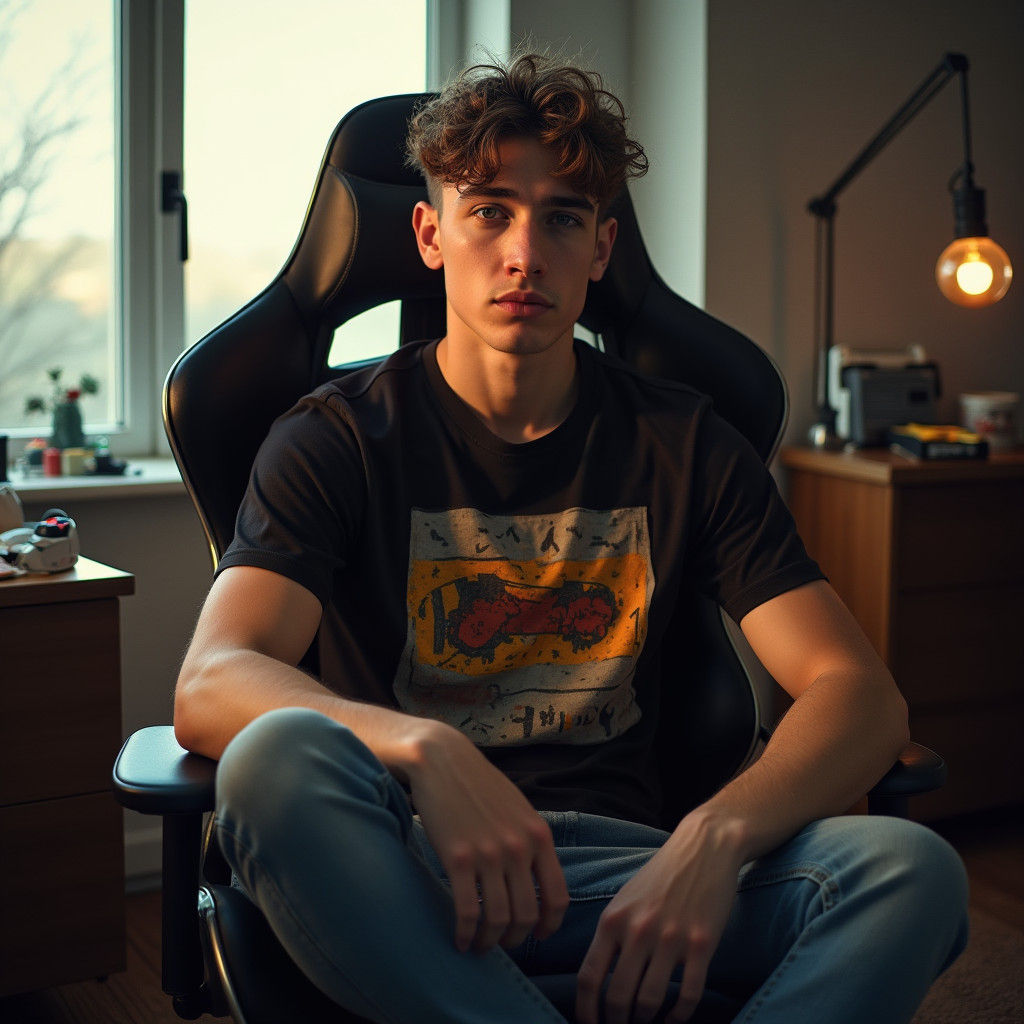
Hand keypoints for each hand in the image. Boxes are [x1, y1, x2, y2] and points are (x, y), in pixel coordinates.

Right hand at [406, 723, 568, 953]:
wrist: (442, 760)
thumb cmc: (479, 784)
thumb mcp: (519, 809)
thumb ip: (531, 841)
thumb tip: (537, 880)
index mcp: (539, 836)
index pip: (558, 897)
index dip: (549, 926)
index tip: (538, 936)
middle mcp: (519, 847)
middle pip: (527, 914)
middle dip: (516, 939)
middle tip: (502, 943)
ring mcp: (489, 853)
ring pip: (498, 918)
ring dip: (489, 941)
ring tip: (479, 945)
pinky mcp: (457, 857)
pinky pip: (467, 911)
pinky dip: (465, 934)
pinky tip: (459, 939)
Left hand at [575, 809, 745, 1023]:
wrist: (704, 848)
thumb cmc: (661, 875)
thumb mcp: (624, 898)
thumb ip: (611, 934)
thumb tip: (597, 978)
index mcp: (613, 919)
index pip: (589, 976)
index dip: (586, 1010)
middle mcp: (638, 930)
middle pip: (618, 996)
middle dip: (616, 1022)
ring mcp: (671, 939)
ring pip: (650, 1001)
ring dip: (646, 1020)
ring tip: (645, 1022)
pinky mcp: (702, 944)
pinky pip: (688, 995)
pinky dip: (679, 1016)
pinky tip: (674, 1018)